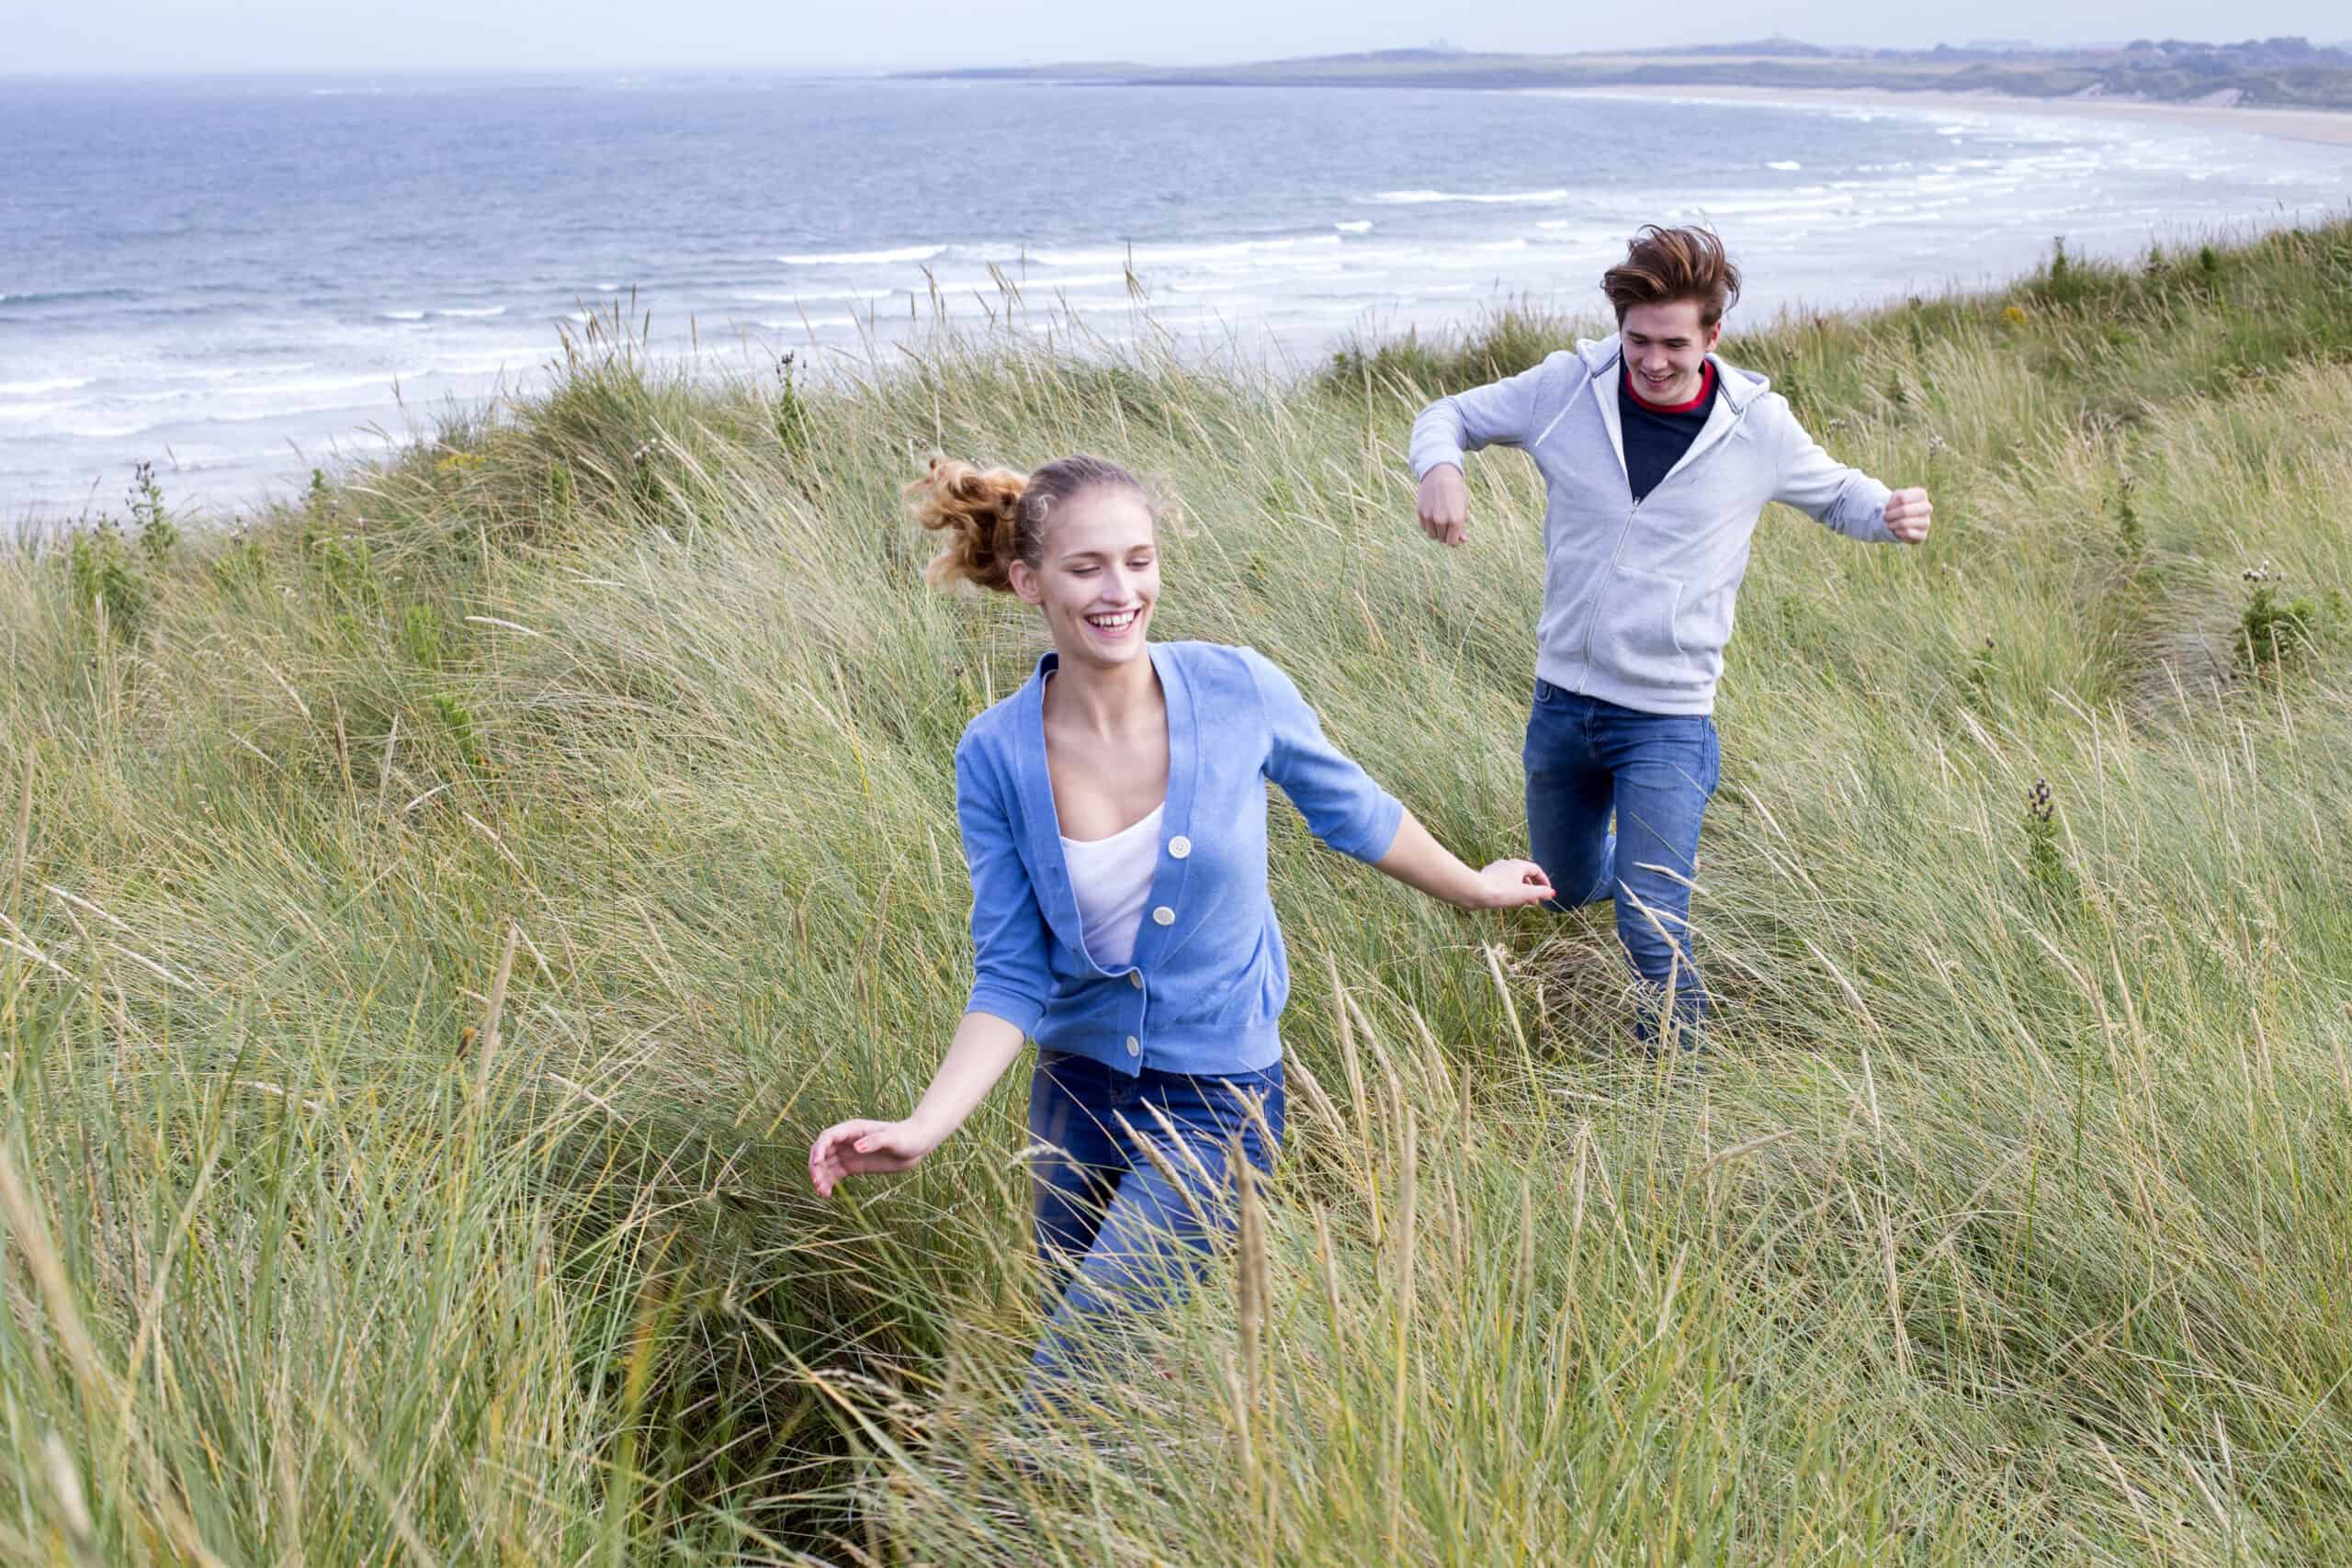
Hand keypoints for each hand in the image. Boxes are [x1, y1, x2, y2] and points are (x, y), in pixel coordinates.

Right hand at [808, 1118, 938, 1197]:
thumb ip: (874, 1141)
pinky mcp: (854, 1165)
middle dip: (816, 1166)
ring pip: (827, 1165)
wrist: (917, 1145)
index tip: (817, 1163)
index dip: (819, 1149)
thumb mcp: (893, 1139)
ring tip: (822, 1193)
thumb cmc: (906, 1137)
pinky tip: (827, 1194)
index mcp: (853, 1129)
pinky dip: (829, 1183)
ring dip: (820, 1177)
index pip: (828, 1137)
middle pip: (823, 1152)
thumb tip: (856, 1147)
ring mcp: (849, 1153)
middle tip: (817, 1183)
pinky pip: (835, 1174)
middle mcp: (848, 1141)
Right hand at [1418, 464, 1468, 546]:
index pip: (1452, 542)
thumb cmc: (1455, 491)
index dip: (1454, 540)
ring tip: (1441, 519)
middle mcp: (1441, 520)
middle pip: (1442, 539)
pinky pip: (1424, 527)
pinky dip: (1428, 525)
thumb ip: (1462, 526)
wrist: (1440, 474)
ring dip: (1436, 531)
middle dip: (1446, 534)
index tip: (1455, 534)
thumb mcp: (1462, 508)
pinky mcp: (1420, 512)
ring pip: (1432, 535)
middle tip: (1449, 523)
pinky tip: (1433, 514)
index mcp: (1456, 519)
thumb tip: (1463, 541)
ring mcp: (1429, 516)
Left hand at [1469, 858, 1554, 909]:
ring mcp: (1495, 870)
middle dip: (1532, 888)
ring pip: (1512, 879)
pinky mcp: (1486, 877)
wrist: (1475, 892)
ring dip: (1521, 890)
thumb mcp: (1526, 894)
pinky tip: (1506, 900)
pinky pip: (1502, 882)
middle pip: (1524, 874)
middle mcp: (1506, 864)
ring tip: (1523, 903)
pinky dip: (1509, 890)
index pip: (1536, 869)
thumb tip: (1552, 893)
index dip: (1544, 881)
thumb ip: (1541, 892)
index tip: (1547, 892)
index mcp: (1518, 864)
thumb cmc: (1501, 892)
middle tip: (1536, 901)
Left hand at [1883, 487, 1931, 543]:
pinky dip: (1898, 532)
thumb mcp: (1892, 499)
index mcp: (1921, 494)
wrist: (1901, 520)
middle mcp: (1927, 507)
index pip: (1902, 498)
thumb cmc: (1897, 506)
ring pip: (1905, 523)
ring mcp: (1926, 521)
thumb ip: (1889, 501)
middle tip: (1885, 518)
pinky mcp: (1923, 534)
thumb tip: (1882, 508)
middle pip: (1904, 511)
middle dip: (1890, 515)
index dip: (1890, 504)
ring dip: (1892, 524)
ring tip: (1889, 524)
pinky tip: (1897, 531)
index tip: (1887, 507)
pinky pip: (1907, 533)